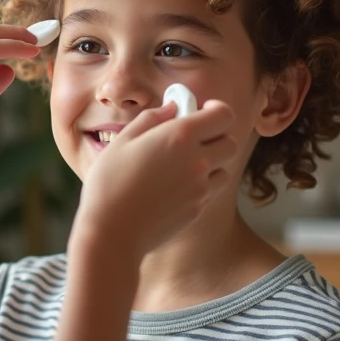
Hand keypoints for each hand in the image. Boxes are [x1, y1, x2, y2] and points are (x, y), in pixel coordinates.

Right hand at [70, 100, 237, 261]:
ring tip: (184, 165)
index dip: (216, 110)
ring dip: (212, 163)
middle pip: (230, 143)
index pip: (223, 115)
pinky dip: (201, 184)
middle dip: (217, 136)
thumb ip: (152, 118)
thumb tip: (172, 108)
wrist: (112, 232)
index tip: (202, 110)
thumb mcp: (123, 141)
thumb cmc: (109, 183)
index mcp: (180, 136)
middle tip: (194, 138)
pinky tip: (175, 186)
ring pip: (224, 169)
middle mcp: (198, 161)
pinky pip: (210, 190)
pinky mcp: (198, 209)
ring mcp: (201, 188)